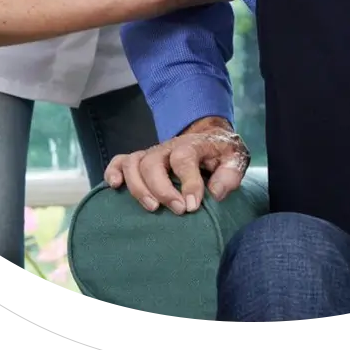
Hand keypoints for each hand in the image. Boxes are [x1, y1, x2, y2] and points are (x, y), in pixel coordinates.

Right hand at [104, 116, 250, 213]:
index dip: (187, 183)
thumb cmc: (222, 154)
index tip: (192, 206)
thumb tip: (215, 194)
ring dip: (138, 187)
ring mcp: (152, 153)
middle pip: (153, 162)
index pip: (184, 158)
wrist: (210, 139)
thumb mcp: (236, 159)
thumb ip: (230, 175)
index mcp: (192, 144)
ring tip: (152, 208)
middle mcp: (168, 147)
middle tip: (179, 211)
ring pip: (134, 164)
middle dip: (163, 189)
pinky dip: (113, 172)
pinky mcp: (141, 161)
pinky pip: (119, 161)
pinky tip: (114, 187)